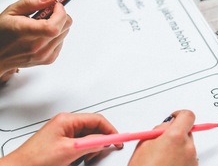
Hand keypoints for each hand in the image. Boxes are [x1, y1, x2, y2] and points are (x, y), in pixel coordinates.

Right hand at [0, 0, 72, 81]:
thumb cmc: (2, 33)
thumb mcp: (11, 11)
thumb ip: (31, 2)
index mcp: (25, 33)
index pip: (53, 27)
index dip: (60, 13)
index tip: (56, 5)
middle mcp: (36, 46)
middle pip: (65, 26)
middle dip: (60, 15)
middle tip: (47, 12)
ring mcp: (44, 55)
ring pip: (65, 32)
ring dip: (58, 25)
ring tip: (41, 24)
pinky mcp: (49, 59)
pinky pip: (62, 41)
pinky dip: (56, 35)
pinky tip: (42, 34)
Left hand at [0, 113, 122, 165]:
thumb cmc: (36, 159)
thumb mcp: (69, 150)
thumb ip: (91, 143)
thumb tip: (106, 140)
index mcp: (67, 120)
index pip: (97, 119)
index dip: (110, 130)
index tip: (119, 139)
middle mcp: (66, 123)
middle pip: (94, 127)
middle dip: (101, 139)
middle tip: (105, 150)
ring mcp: (63, 132)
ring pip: (88, 136)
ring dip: (92, 147)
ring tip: (88, 157)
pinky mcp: (61, 142)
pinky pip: (80, 143)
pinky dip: (85, 151)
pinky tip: (81, 158)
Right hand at [128, 110, 197, 165]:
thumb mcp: (143, 144)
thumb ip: (158, 131)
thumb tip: (166, 126)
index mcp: (175, 137)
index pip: (188, 116)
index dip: (180, 115)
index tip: (175, 117)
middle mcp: (188, 147)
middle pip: (187, 132)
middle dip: (176, 134)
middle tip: (161, 142)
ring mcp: (192, 159)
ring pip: (187, 146)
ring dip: (178, 148)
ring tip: (161, 158)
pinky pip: (188, 158)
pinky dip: (180, 159)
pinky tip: (167, 164)